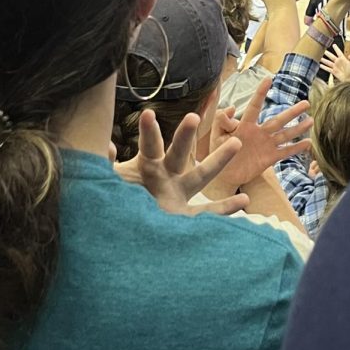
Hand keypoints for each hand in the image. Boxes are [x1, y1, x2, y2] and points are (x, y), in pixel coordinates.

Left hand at [115, 110, 248, 215]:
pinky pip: (207, 214)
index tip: (148, 113)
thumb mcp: (107, 181)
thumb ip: (106, 164)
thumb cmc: (113, 201)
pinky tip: (244, 199)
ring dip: (218, 160)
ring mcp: (178, 195)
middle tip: (192, 117)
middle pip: (178, 153)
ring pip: (201, 176)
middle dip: (185, 136)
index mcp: (146, 165)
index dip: (148, 130)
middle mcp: (166, 175)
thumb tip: (107, 145)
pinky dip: (226, 209)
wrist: (121, 235)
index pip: (149, 145)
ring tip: (236, 143)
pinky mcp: (184, 217)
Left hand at [207, 77, 311, 191]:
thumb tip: (230, 107)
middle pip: (278, 120)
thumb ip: (221, 121)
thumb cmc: (219, 152)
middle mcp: (259, 132)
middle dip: (292, 112)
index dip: (261, 93)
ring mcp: (266, 145)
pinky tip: (308, 143)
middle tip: (306, 103)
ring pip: (285, 135)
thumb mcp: (217, 135)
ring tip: (311, 121)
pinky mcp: (269, 158)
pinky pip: (285, 152)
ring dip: (298, 129)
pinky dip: (296, 148)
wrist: (223, 174)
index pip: (255, 106)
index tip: (269, 79)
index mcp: (246, 125)